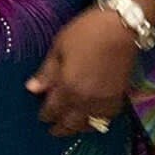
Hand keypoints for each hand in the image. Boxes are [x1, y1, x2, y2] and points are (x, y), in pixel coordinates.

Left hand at [26, 8, 138, 136]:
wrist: (122, 26)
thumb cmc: (87, 31)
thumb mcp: (60, 45)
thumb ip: (47, 70)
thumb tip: (32, 89)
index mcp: (67, 86)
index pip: (52, 110)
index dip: (45, 114)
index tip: (42, 115)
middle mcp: (84, 100)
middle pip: (69, 124)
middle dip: (59, 127)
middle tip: (53, 128)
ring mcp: (103, 101)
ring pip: (88, 125)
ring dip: (78, 128)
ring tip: (72, 126)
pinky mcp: (118, 97)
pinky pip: (106, 118)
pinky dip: (98, 121)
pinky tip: (94, 117)